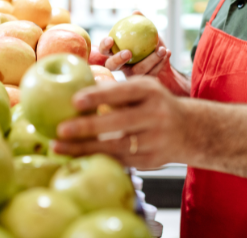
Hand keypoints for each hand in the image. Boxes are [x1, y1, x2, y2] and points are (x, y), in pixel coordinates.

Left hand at [53, 76, 183, 168]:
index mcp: (151, 92)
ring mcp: (155, 140)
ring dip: (84, 148)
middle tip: (60, 129)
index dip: (99, 96)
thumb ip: (115, 90)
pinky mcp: (151, 161)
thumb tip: (73, 85)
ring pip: (116, 147)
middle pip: (118, 123)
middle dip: (87, 127)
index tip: (74, 100)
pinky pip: (119, 161)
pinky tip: (74, 156)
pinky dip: (95, 159)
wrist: (189, 130)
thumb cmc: (154, 103)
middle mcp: (156, 115)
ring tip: (58, 147)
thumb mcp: (142, 88)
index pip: (123, 92)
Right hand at [96, 12, 169, 76]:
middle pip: (112, 66)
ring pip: (138, 71)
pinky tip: (168, 53)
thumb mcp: (145, 32)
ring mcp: (132, 76)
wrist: (162, 59)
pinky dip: (161, 62)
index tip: (110, 39)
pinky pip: (152, 73)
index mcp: (114, 53)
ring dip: (151, 59)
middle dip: (118, 59)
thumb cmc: (148, 42)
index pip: (104, 50)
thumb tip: (136, 12)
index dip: (104, 46)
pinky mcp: (144, 82)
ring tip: (162, 49)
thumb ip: (140, 23)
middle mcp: (120, 67)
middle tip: (129, 52)